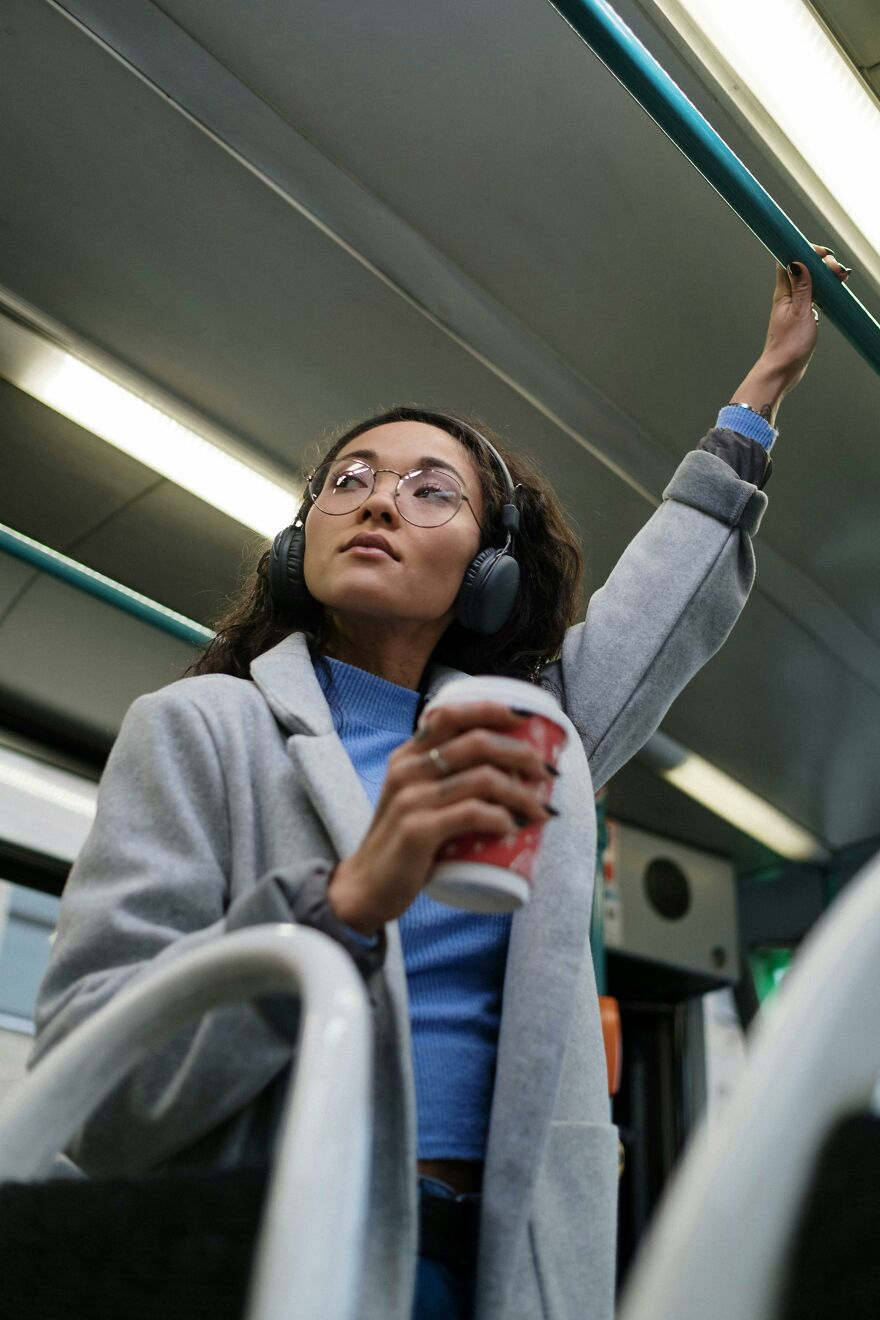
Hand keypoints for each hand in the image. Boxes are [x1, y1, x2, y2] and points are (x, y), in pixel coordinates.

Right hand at [327, 702, 555, 933]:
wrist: (366, 888)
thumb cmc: (402, 844)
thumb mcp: (414, 799)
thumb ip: (442, 778)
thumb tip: (504, 767)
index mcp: (407, 756)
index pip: (451, 713)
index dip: (493, 709)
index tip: (528, 719)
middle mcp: (407, 770)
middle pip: (477, 742)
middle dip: (522, 753)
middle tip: (547, 773)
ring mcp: (410, 799)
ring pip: (483, 778)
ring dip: (522, 792)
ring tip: (541, 810)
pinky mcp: (418, 831)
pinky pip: (472, 814)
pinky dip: (502, 817)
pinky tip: (515, 826)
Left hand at [730, 244, 849, 424]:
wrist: (782, 371)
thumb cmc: (789, 346)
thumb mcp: (800, 312)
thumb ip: (802, 286)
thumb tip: (797, 261)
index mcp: (783, 292)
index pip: (788, 260)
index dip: (805, 252)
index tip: (823, 254)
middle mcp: (786, 297)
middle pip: (803, 269)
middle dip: (821, 264)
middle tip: (837, 271)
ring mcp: (793, 307)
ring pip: (810, 282)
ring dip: (825, 277)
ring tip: (841, 279)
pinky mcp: (800, 318)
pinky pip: (813, 297)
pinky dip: (824, 291)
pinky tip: (833, 294)